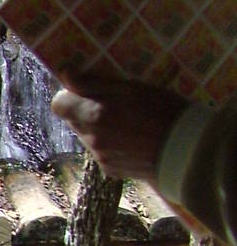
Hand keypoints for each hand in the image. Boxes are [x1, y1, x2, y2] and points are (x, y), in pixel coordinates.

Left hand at [49, 75, 188, 182]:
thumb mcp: (132, 88)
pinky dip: (110, 145)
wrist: (187, 150)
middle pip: (73, 121)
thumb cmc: (164, 110)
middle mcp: (92, 138)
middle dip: (86, 112)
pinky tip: (132, 141)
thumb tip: (64, 74)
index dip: (71, 96)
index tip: (86, 92)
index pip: (59, 105)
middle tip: (114, 106)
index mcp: (94, 115)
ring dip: (99, 129)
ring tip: (128, 124)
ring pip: (87, 137)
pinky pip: (101, 152)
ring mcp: (100, 156)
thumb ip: (94, 83)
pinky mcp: (110, 170)